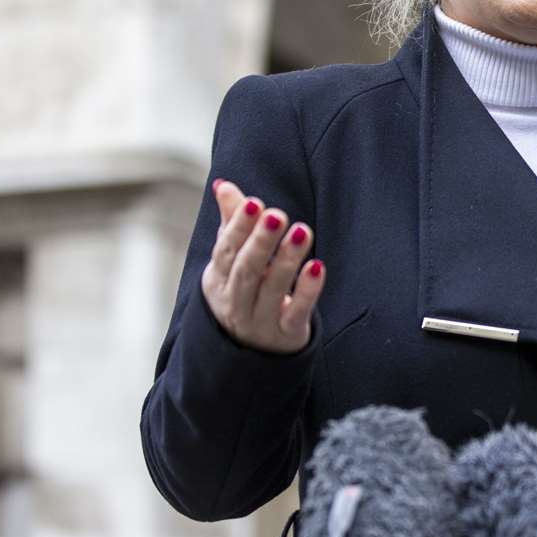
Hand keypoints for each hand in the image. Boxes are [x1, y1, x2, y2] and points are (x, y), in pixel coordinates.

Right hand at [200, 179, 324, 352]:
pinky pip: (297, 312)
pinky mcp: (287, 334)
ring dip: (287, 260)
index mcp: (218, 279)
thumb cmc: (243, 291)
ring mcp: (260, 321)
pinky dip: (307, 291)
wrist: (250, 351)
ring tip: (302, 231)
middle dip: (261, 242)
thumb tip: (224, 185)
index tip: (254, 203)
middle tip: (279, 215)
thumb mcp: (232, 261)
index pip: (226, 252)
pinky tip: (318, 266)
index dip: (238, 228)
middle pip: (247, 271)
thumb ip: (232, 223)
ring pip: (272, 290)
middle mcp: (235, 302)